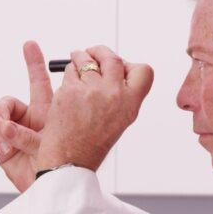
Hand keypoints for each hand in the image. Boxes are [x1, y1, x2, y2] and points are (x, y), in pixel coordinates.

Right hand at [0, 41, 52, 192]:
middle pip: (8, 102)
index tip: (30, 44)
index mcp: (47, 112)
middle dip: (3, 106)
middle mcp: (28, 119)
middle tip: (6, 121)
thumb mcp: (60, 136)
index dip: (34, 62)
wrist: (51, 188)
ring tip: (9, 146)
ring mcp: (13, 133)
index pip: (39, 82)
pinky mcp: (1, 147)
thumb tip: (17, 117)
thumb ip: (43, 121)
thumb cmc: (63, 164)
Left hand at [37, 45, 152, 172]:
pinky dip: (68, 74)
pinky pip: (70, 70)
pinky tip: (68, 86)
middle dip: (100, 52)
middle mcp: (114, 95)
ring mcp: (91, 91)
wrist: (70, 161)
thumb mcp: (119, 121)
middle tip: (92, 54)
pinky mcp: (70, 91)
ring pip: (87, 59)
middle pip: (112, 58)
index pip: (144, 71)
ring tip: (77, 66)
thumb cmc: (91, 144)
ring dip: (80, 58)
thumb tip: (114, 69)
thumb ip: (121, 95)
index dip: (130, 65)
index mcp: (130, 104)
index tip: (120, 67)